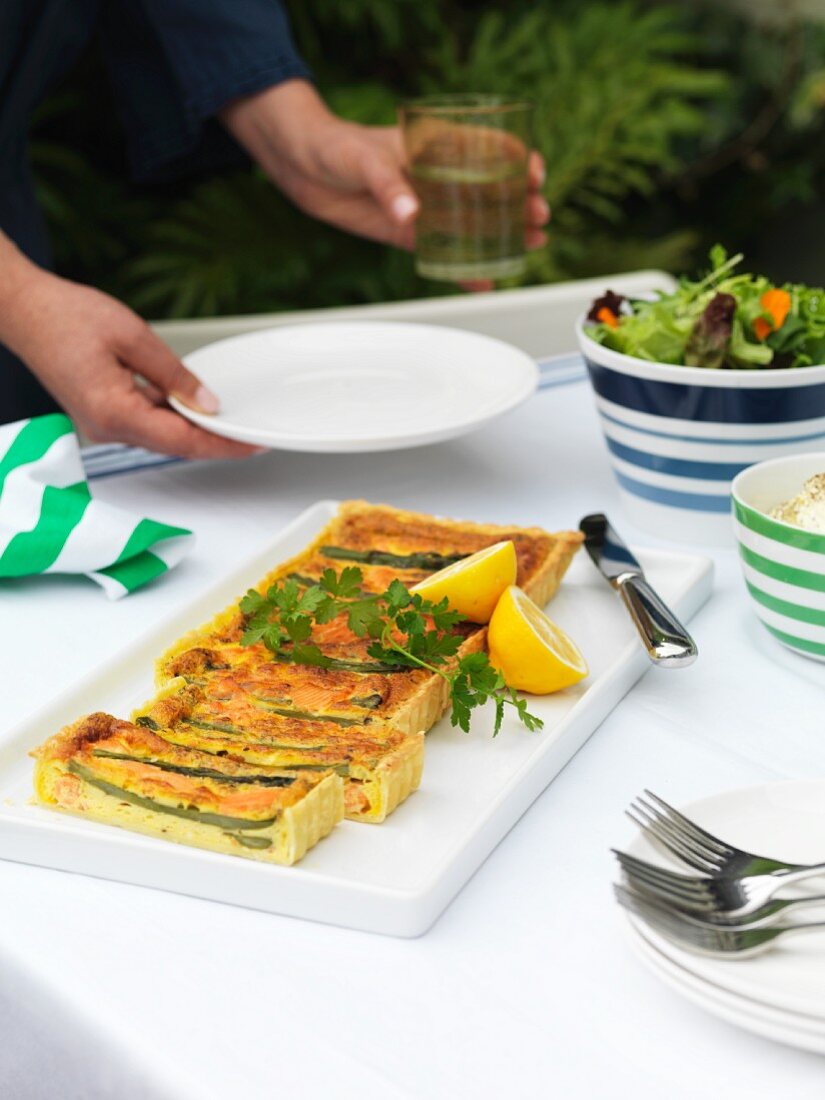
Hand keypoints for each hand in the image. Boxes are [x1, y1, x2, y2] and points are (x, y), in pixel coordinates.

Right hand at [0, 258, 257, 459]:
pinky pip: (146, 424)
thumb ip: (174, 374)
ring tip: (230, 421)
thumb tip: (207, 402)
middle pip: (175, 445)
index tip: (253, 445)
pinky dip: (173, 418)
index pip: (183, 441)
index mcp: (114, 412)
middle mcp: (107, 428)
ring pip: (162, 437)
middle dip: (215, 441)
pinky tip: (193, 407)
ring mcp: (102, 426)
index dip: (223, 445)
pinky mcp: (102, 416)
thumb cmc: (65, 317)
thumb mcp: (133, 336)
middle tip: (252, 434)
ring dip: (195, 430)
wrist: (24, 311)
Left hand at [221, 80, 549, 284]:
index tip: (534, 174)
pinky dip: (464, 268)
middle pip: (491, 189)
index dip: (517, 160)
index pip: (488, 148)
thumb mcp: (363, 160)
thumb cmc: (334, 147)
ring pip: (475, 223)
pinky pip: (444, 251)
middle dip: (520, 203)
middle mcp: (437, 176)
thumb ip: (388, 186)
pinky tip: (486, 281)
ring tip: (531, 245)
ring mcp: (426, 206)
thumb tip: (411, 214)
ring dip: (504, 234)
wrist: (302, 168)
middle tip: (537, 218)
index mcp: (435, 145)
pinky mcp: (409, 233)